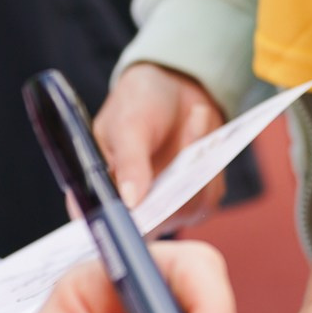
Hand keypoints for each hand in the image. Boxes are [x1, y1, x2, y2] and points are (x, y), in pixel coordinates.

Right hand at [94, 63, 225, 220]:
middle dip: (175, 188)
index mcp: (100, 188)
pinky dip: (211, 163)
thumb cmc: (139, 100)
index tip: (148, 204)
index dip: (122, 226)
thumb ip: (129, 162)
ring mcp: (165, 207)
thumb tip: (131, 201)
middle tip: (188, 145)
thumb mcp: (128, 124)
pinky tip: (204, 131)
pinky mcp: (194, 200)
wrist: (176, 86)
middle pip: (154, 225)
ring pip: (187, 208)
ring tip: (195, 119)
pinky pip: (209, 195)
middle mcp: (132, 207)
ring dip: (197, 164)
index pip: (104, 224)